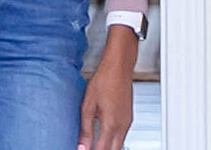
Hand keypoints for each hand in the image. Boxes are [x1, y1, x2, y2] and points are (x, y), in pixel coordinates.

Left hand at [78, 27, 137, 149]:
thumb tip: (81, 146)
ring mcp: (127, 122)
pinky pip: (122, 136)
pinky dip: (114, 142)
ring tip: (95, 146)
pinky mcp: (129, 118)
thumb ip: (85, 129)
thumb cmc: (104, 80)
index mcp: (111, 124)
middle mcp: (122, 126)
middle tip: (90, 149)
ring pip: (119, 145)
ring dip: (108, 148)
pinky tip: (105, 138)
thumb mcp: (88, 106)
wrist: (119, 67)